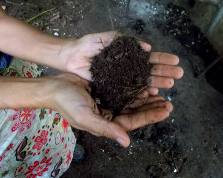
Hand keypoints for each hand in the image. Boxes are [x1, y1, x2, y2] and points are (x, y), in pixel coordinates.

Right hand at [40, 73, 172, 146]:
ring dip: (149, 98)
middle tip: (170, 103)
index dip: (150, 116)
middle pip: (137, 111)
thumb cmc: (66, 103)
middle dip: (154, 108)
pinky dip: (138, 86)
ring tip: (164, 94)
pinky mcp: (109, 87)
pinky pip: (127, 88)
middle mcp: (111, 113)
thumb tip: (127, 141)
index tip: (166, 110)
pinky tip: (149, 82)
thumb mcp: (86, 118)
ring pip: (134, 100)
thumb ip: (106, 129)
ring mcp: (110, 100)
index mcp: (107, 122)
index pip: (134, 121)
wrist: (52, 86)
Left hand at [58, 31, 184, 96]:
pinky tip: (151, 93)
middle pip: (150, 72)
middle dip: (165, 73)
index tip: (176, 61)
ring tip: (170, 84)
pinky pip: (129, 92)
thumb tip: (147, 47)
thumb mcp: (109, 38)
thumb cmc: (89, 45)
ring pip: (143, 82)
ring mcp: (122, 80)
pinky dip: (141, 93)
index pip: (150, 58)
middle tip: (179, 74)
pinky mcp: (113, 89)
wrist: (71, 56)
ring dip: (157, 83)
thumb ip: (126, 42)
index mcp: (130, 56)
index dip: (163, 60)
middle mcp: (129, 69)